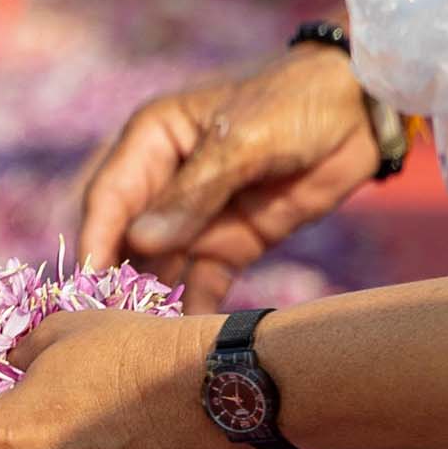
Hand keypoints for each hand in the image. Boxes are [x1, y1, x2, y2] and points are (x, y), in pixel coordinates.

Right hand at [70, 44, 386, 312]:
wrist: (359, 109)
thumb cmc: (291, 104)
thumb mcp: (242, 141)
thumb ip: (193, 193)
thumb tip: (139, 242)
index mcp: (153, 140)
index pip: (110, 196)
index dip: (95, 241)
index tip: (88, 288)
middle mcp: (165, 181)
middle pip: (128, 239)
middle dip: (119, 281)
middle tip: (113, 330)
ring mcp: (199, 217)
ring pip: (161, 266)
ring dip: (153, 301)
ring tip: (148, 344)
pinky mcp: (233, 242)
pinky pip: (203, 282)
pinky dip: (194, 309)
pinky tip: (188, 342)